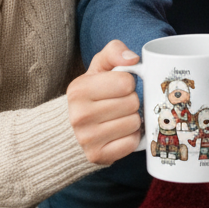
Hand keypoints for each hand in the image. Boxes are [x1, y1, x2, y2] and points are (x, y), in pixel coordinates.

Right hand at [66, 40, 142, 164]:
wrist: (74, 128)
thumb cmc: (94, 93)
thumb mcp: (100, 67)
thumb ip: (114, 51)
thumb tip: (133, 59)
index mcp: (78, 90)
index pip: (126, 81)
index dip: (128, 83)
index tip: (118, 88)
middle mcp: (79, 115)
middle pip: (132, 103)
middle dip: (132, 101)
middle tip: (119, 104)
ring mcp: (86, 139)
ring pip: (134, 122)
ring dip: (133, 119)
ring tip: (119, 118)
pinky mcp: (97, 156)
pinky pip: (132, 142)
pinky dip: (131, 137)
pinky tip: (119, 133)